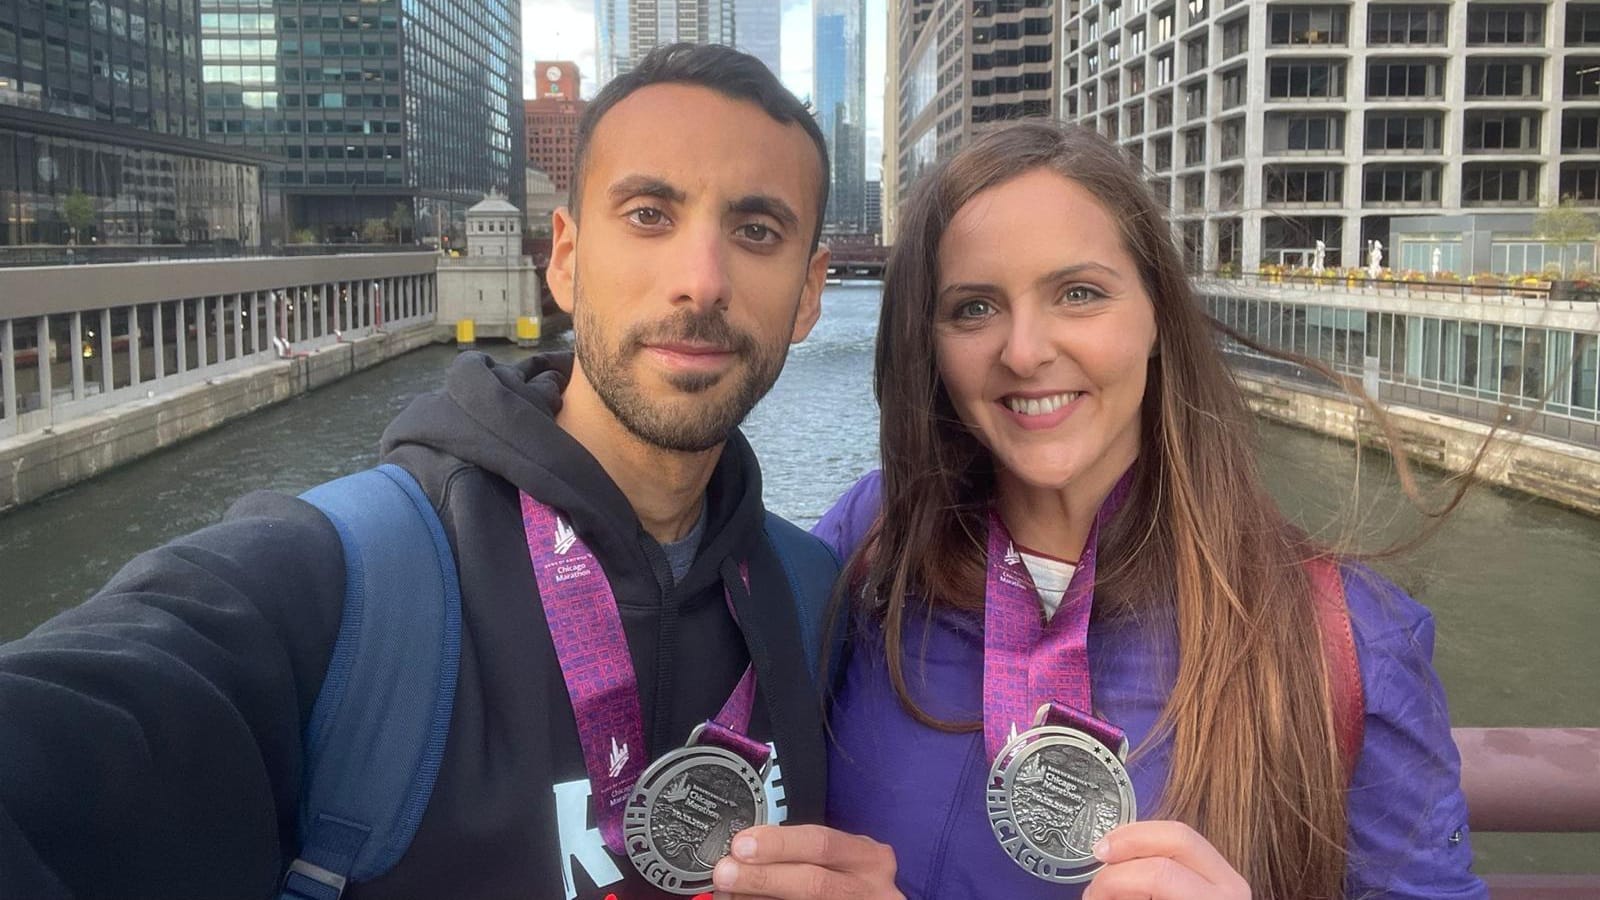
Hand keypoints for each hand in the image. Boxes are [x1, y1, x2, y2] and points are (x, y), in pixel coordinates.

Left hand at [709, 824, 902, 899]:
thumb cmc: (853, 882)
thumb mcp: (844, 860)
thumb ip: (805, 852)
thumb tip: (748, 848)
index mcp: (869, 858)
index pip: (821, 844)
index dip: (778, 844)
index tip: (741, 844)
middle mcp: (871, 889)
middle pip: (812, 882)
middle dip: (763, 876)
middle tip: (726, 872)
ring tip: (730, 894)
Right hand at [1084, 821, 1249, 899]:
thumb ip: (1133, 899)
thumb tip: (1098, 895)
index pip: (1162, 874)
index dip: (1118, 879)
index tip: (1093, 894)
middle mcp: (1229, 886)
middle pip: (1177, 837)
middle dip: (1129, 840)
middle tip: (1099, 854)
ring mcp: (1227, 875)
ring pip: (1178, 833)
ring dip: (1136, 840)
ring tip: (1110, 859)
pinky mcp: (1217, 872)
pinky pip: (1178, 847)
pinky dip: (1148, 848)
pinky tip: (1129, 860)